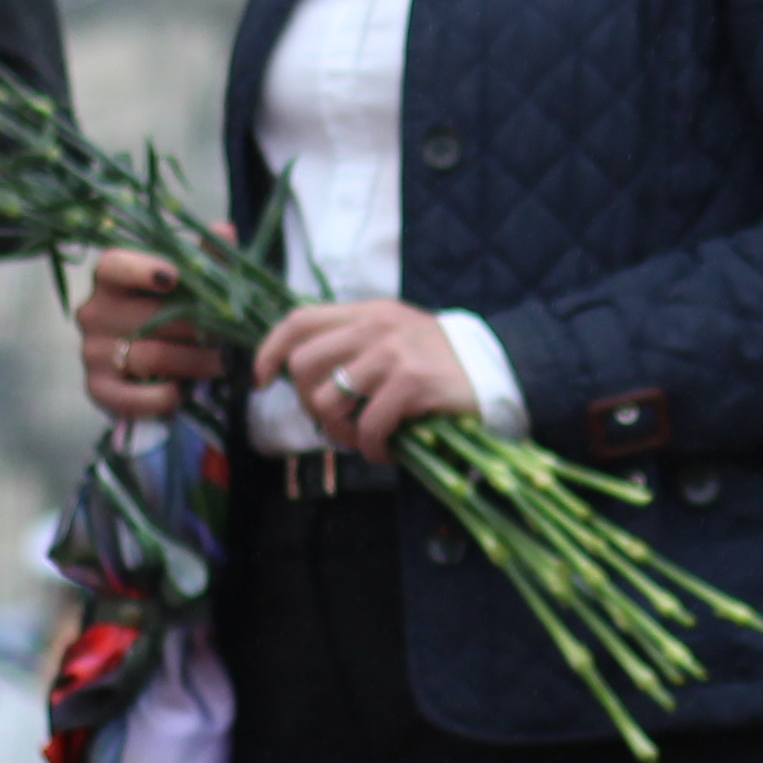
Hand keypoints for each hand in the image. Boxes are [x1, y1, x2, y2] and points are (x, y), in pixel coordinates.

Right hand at [74, 245, 241, 425]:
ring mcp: (92, 352)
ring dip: (195, 363)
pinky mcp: (98, 389)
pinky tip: (186, 391)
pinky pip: (133, 397)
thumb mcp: (190, 285)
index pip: (113, 265)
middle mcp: (94, 312)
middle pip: (148, 317)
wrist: (153, 367)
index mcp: (111, 278)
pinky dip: (166, 396)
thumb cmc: (174, 313)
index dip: (141, 269)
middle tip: (233, 337)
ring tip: (223, 364)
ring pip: (150, 356)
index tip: (173, 277)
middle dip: (198, 328)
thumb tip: (224, 230)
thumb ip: (206, 259)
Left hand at [262, 298, 474, 461]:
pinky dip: (372, 449)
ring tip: (364, 440)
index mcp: (367, 312)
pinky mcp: (412, 383)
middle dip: (307, 403)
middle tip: (333, 422)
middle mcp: (376, 327)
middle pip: (303, 365)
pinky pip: (367, 426)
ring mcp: (393, 354)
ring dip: (340, 433)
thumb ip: (354, 344)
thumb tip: (301, 374)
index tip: (262, 380)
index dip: (269, 351)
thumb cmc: (440, 362)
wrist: (500, 370)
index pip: (299, 320)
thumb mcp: (395, 337)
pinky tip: (389, 450)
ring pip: (328, 401)